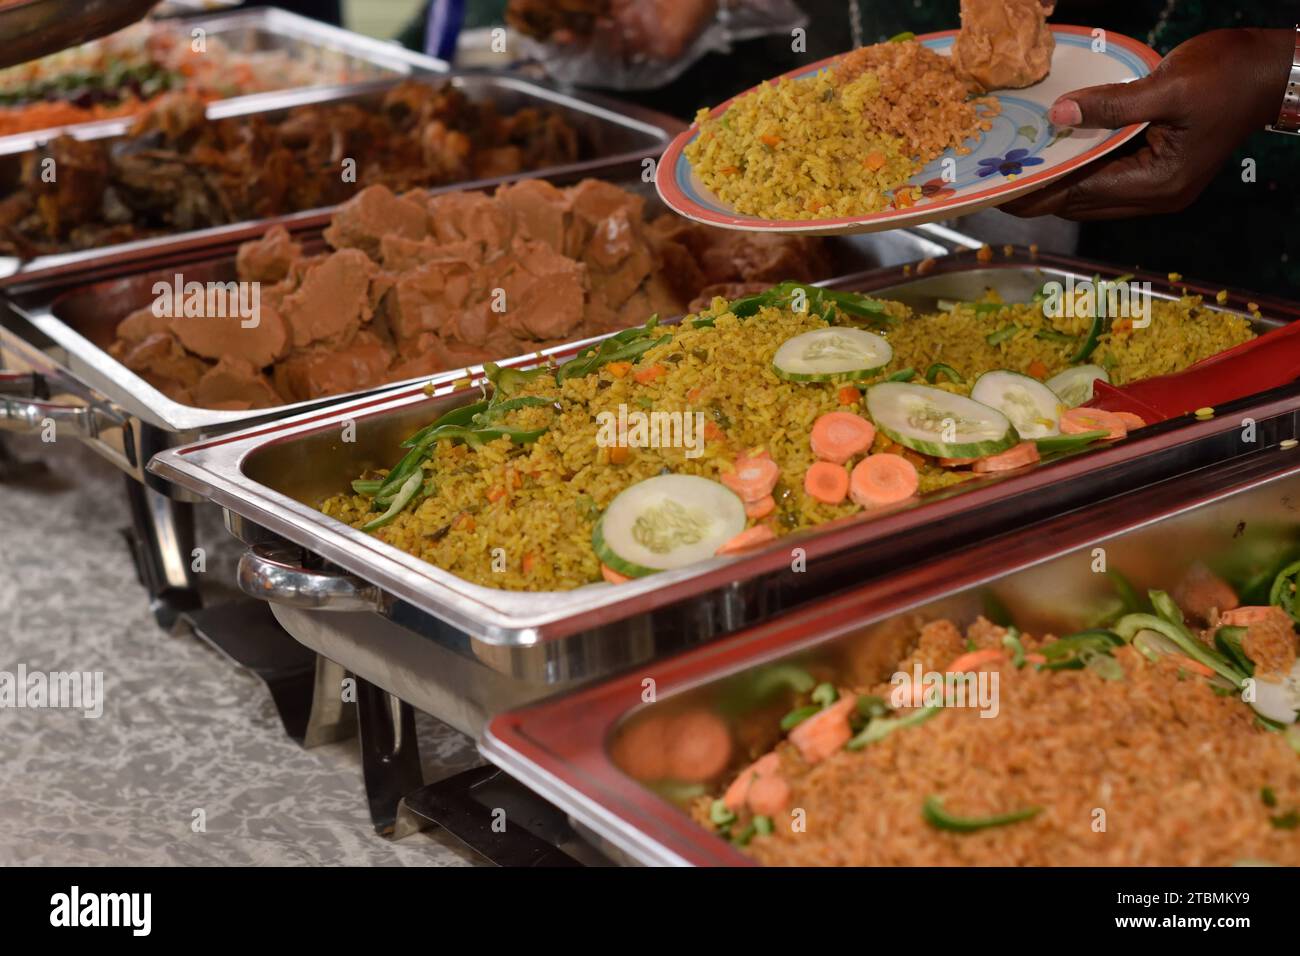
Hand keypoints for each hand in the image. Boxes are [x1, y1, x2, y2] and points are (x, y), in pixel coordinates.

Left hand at [1002, 28, 1293, 219]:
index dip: (1036, 192)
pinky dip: (1080, 171)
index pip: (1080, 193)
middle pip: (1080, 202)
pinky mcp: (1159, 176)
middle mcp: (1156, 197)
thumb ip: (1111, 105)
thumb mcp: (1167, 85)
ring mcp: (1158, 191)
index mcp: (1158, 182)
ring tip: (1015, 173)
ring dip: (1056, 185)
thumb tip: (1059, 116)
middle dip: (1038, 194)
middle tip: (995, 181)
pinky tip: (1055, 158)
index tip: (998, 189)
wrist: (1270, 72)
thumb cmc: (1228, 73)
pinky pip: (1107, 181)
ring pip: (1091, 196)